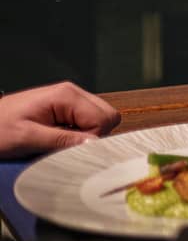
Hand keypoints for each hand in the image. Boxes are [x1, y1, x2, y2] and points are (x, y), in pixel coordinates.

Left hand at [0, 82, 121, 157]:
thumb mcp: (27, 138)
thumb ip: (62, 140)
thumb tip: (94, 144)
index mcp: (67, 95)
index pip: (104, 119)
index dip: (92, 138)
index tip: (70, 148)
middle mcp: (73, 92)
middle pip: (107, 116)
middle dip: (93, 135)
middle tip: (67, 144)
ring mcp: (70, 98)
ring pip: (100, 119)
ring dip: (86, 134)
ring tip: (60, 140)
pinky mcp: (66, 107)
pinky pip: (88, 120)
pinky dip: (79, 132)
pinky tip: (60, 136)